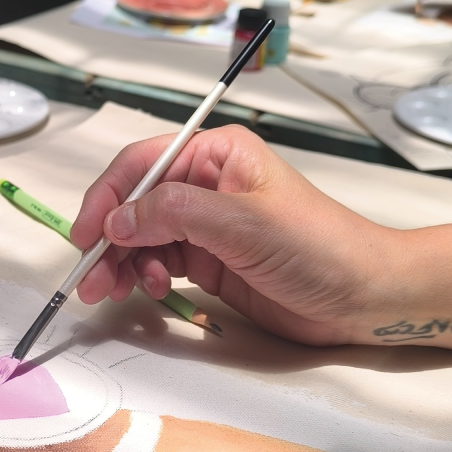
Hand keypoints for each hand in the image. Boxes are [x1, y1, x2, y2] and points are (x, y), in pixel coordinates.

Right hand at [69, 126, 396, 346]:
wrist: (363, 297)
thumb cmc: (321, 246)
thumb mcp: (244, 224)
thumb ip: (176, 215)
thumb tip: (119, 220)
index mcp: (218, 154)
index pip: (142, 165)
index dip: (108, 198)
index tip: (87, 234)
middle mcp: (208, 183)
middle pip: (135, 204)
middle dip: (108, 239)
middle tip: (90, 278)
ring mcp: (208, 225)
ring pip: (142, 237)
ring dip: (121, 263)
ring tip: (113, 291)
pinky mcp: (212, 261)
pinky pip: (161, 262)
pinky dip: (146, 277)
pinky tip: (152, 290)